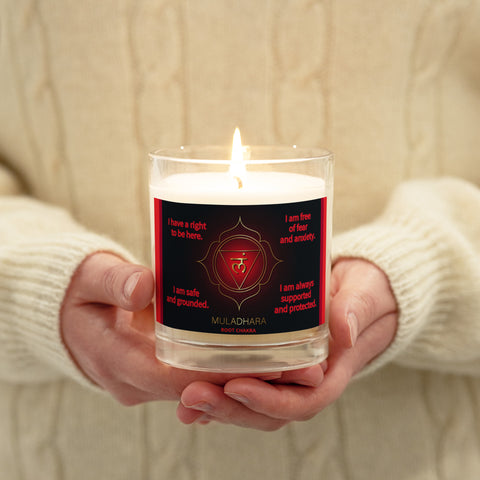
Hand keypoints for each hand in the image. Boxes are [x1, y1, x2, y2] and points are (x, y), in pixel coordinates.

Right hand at [60, 253, 273, 403]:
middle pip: (198, 390)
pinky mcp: (158, 375)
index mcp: (117, 360)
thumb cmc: (79, 292)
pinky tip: (263, 360)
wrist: (68, 316)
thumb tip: (144, 286)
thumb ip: (114, 281)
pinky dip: (227, 374)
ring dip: (244, 380)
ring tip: (294, 365)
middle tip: (299, 367)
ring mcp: (148, 383)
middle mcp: (136, 382)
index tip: (266, 364)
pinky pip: (196, 381)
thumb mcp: (91, 278)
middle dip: (248, 381)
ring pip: (202, 391)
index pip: (177, 378)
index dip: (222, 374)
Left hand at [176, 258, 397, 429]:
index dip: (269, 401)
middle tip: (192, 394)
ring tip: (184, 398)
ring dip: (218, 405)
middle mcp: (307, 381)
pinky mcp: (273, 364)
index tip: (236, 386)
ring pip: (252, 404)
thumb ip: (356, 309)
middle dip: (230, 408)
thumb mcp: (364, 293)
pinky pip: (246, 384)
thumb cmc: (364, 292)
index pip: (302, 401)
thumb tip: (344, 329)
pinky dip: (219, 392)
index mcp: (332, 371)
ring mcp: (288, 376)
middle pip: (269, 411)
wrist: (360, 292)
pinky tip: (190, 389)